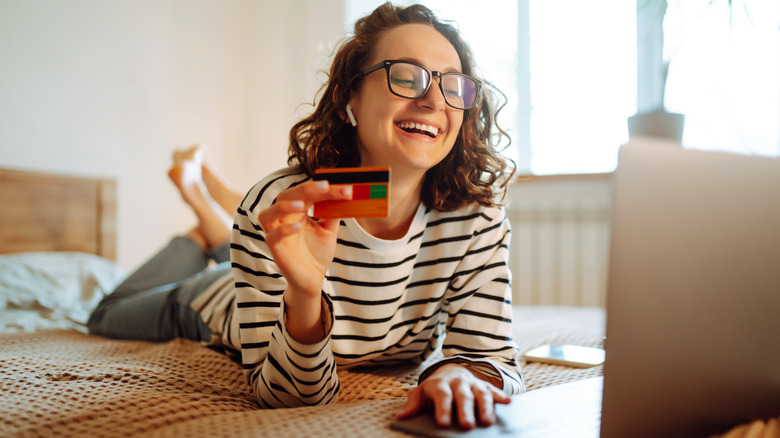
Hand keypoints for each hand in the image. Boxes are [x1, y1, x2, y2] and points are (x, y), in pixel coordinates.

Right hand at [257, 180, 351, 294]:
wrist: (313, 278)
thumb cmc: (317, 252)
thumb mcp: (329, 230)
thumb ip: (333, 213)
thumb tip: (344, 194)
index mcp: (296, 212)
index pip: (306, 193)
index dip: (323, 189)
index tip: (345, 190)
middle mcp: (283, 219)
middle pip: (285, 196)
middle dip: (304, 189)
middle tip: (324, 186)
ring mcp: (276, 234)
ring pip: (268, 214)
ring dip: (284, 207)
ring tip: (302, 204)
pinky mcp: (275, 249)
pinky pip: (272, 237)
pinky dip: (283, 230)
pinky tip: (298, 227)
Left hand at [396, 363, 510, 429]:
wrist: (451, 373)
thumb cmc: (434, 389)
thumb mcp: (421, 394)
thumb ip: (413, 405)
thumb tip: (401, 418)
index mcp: (440, 384)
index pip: (441, 396)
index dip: (442, 409)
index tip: (442, 423)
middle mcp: (458, 383)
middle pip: (462, 396)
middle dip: (465, 410)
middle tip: (466, 426)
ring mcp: (473, 384)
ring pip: (481, 393)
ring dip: (485, 407)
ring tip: (487, 422)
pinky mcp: (486, 387)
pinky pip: (494, 390)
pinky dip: (501, 396)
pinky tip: (507, 403)